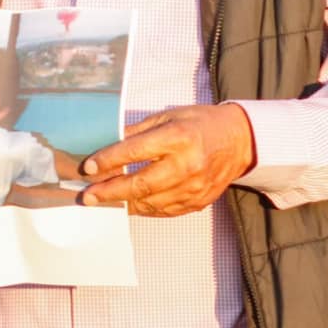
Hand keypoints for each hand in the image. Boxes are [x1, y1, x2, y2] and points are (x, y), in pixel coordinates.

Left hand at [75, 103, 256, 216]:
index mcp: (178, 137)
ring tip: (103, 200)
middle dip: (109, 191)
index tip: (88, 168)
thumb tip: (107, 144)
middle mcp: (187, 164)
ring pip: (150, 202)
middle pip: (140, 184)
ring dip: (123, 202)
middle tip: (87, 195)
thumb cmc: (201, 124)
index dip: (108, 161)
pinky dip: (143, 208)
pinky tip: (129, 204)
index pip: (134, 151)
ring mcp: (194, 187)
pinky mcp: (198, 201)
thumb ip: (138, 132)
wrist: (240, 141)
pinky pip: (164, 211)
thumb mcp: (168, 116)